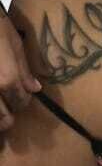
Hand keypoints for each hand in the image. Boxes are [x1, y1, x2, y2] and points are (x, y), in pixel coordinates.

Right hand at [0, 15, 40, 130]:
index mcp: (8, 80)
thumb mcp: (16, 47)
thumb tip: (35, 88)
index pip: (20, 101)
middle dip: (8, 117)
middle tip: (10, 115)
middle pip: (3, 117)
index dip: (24, 101)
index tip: (23, 96)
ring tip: (1, 118)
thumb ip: (24, 71)